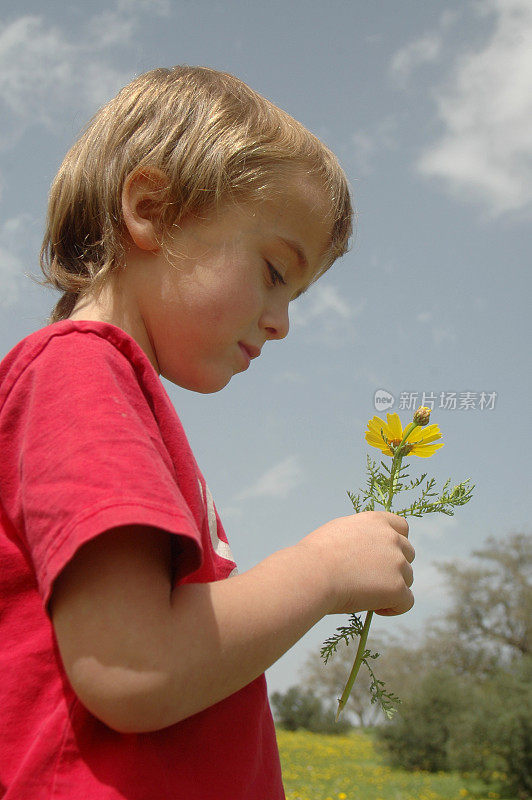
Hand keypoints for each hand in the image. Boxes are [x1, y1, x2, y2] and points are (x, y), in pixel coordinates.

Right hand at [298, 511, 413, 615]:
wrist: (312, 574)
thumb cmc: (316, 557)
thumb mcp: (339, 531)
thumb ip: (360, 536)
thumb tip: (365, 550)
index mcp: (376, 521)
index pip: (402, 527)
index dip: (396, 543)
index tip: (384, 556)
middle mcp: (392, 538)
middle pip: (408, 554)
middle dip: (394, 567)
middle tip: (371, 580)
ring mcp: (397, 563)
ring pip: (407, 579)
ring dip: (392, 588)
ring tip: (366, 596)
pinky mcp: (398, 588)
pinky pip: (406, 602)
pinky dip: (394, 608)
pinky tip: (374, 609)